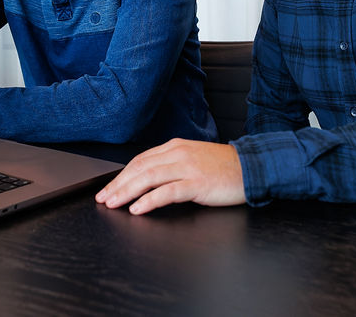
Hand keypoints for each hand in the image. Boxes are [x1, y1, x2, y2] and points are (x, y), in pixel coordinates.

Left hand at [95, 138, 245, 214]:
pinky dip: (149, 200)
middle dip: (118, 184)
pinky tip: (138, 209)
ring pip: (148, 178)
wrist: (253, 167)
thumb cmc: (224, 168)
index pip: (140, 160)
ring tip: (114, 204)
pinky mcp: (197, 184)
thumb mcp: (194, 159)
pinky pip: (167, 192)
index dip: (121, 175)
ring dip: (127, 192)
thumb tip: (147, 178)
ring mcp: (188, 168)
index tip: (108, 188)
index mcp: (175, 147)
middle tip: (103, 198)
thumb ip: (172, 164)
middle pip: (139, 168)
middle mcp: (178, 154)